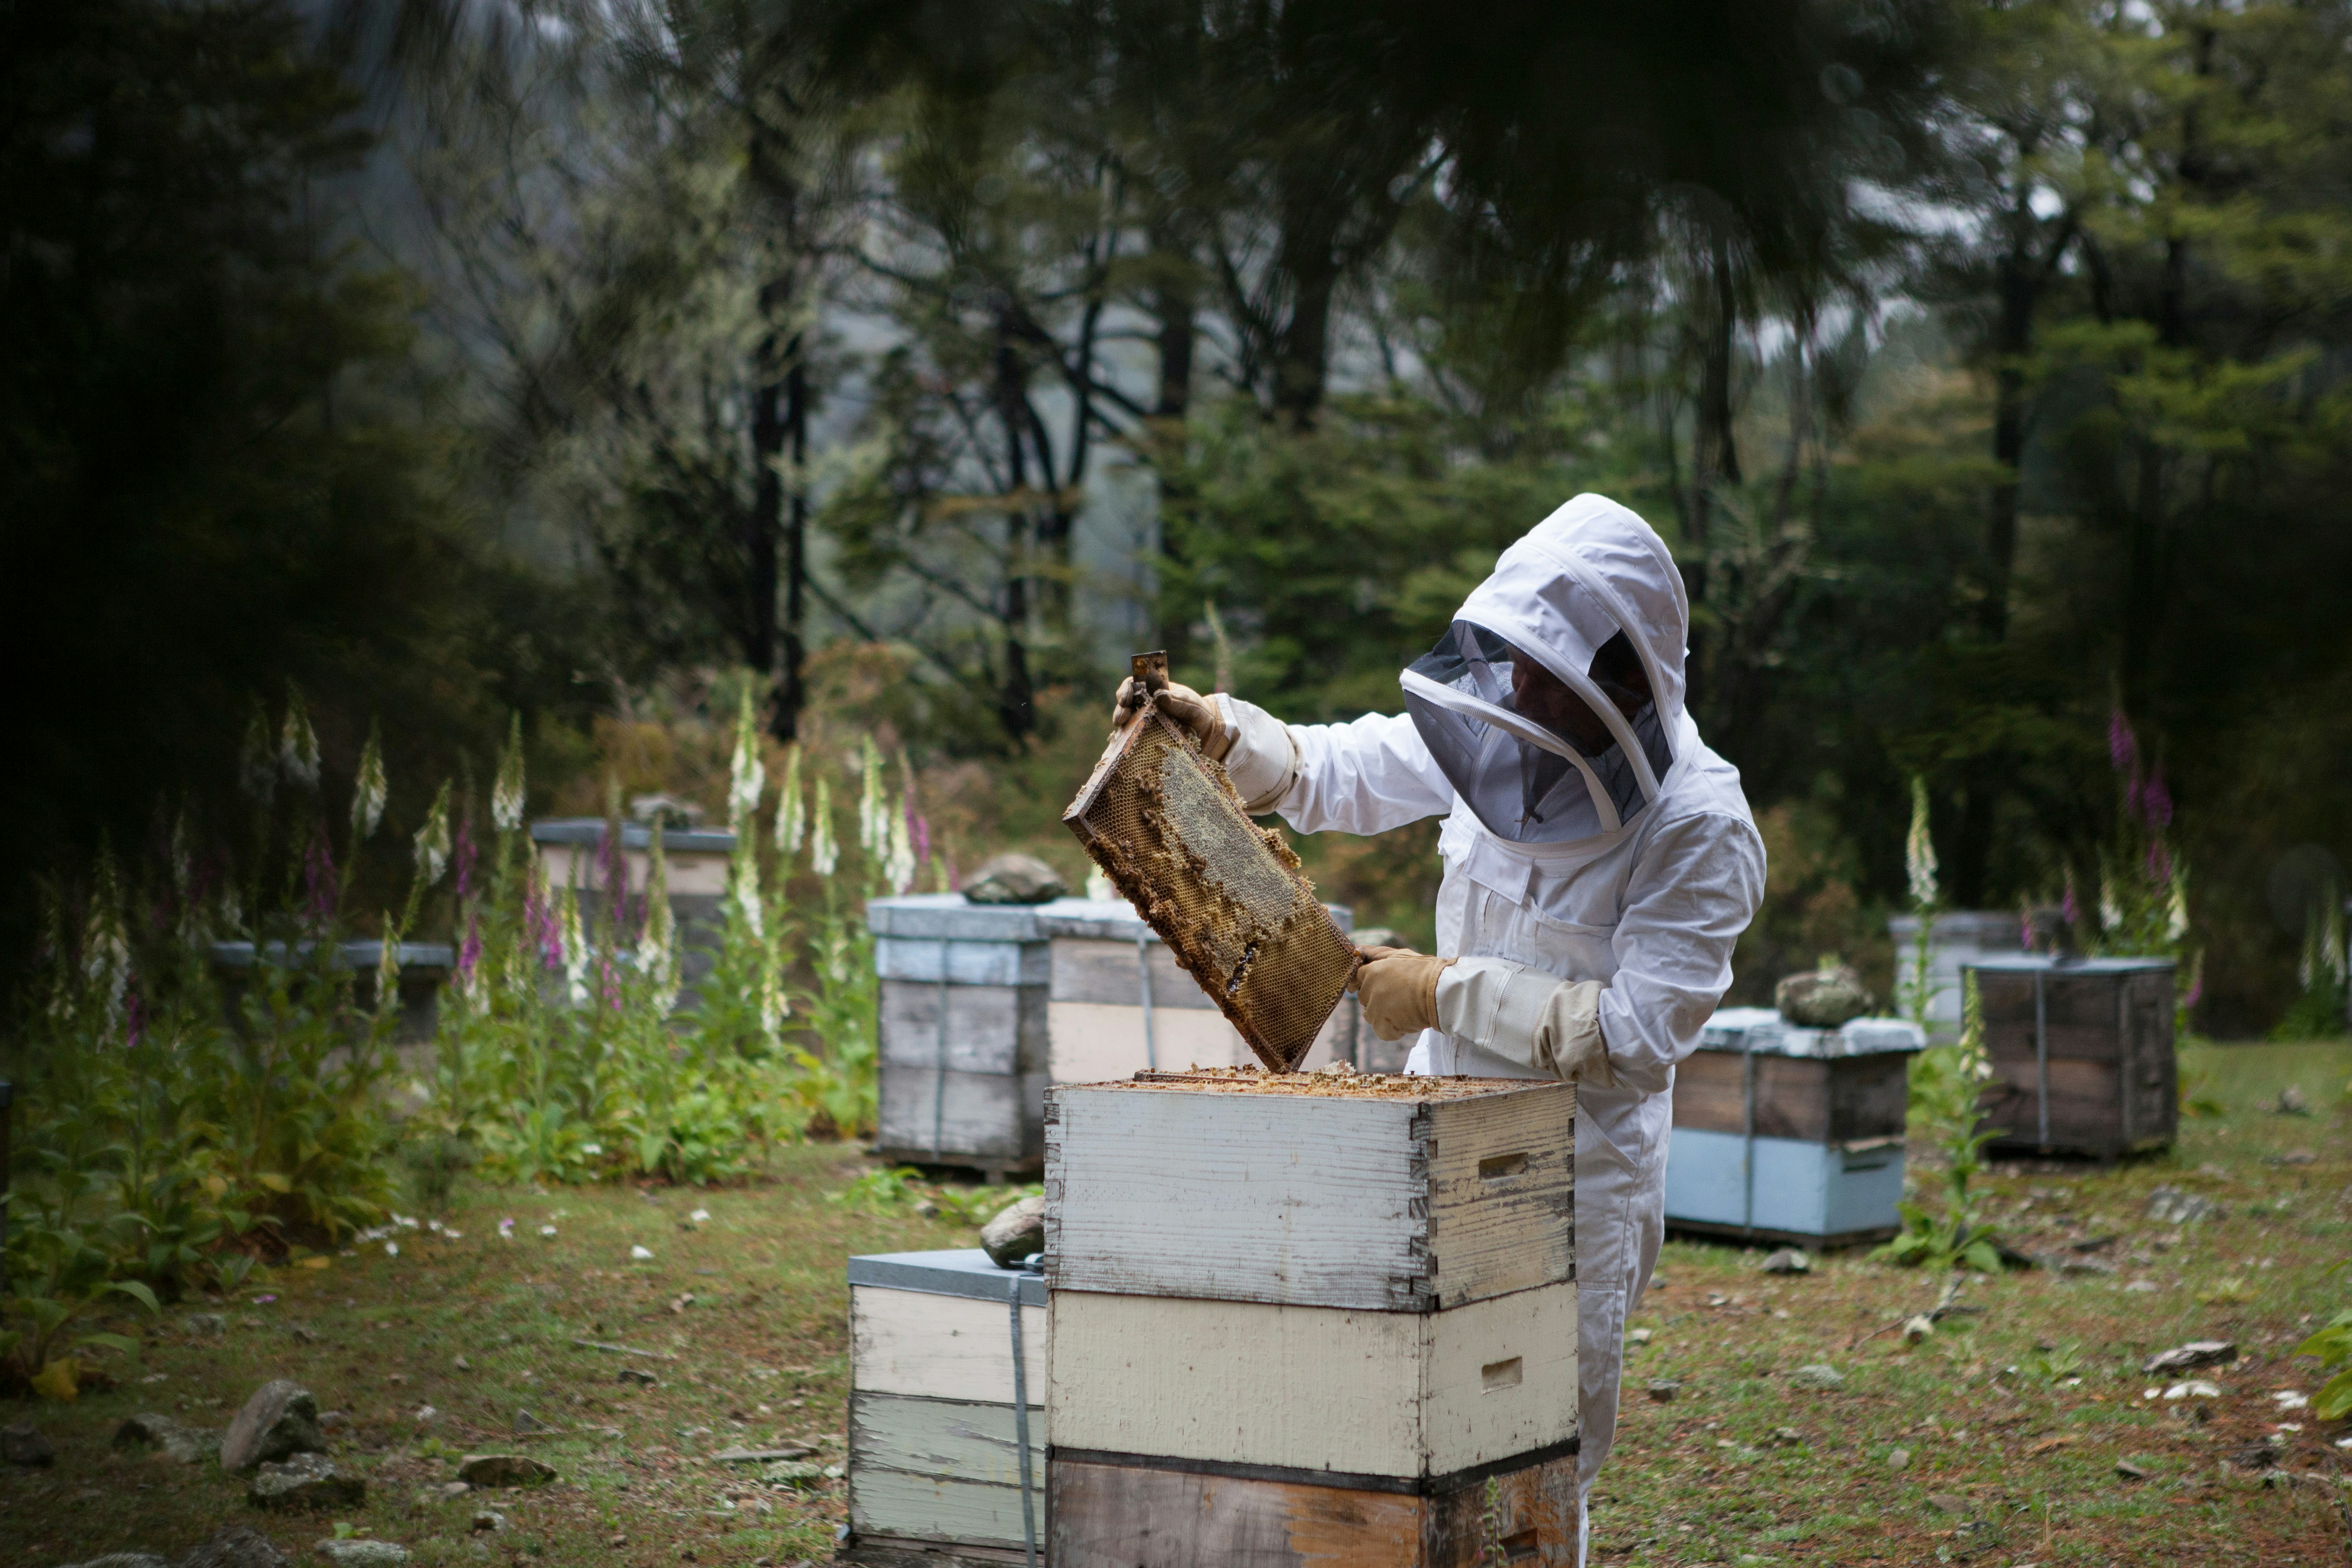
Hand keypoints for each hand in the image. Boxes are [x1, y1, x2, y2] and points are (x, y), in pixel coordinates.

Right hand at [1112, 675, 1232, 759]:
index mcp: (1155, 692)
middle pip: (1125, 704)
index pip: (1134, 685)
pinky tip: (1125, 741)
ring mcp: (1145, 722)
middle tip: (1121, 718)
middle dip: (1121, 709)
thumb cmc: (1199, 713)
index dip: (1126, 689)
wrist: (1208, 733)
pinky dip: (1127, 739)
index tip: (1126, 698)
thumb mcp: (1191, 705)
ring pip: (1126, 721)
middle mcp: (1146, 706)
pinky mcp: (1146, 738)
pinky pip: (1133, 738)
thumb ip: (1177, 701)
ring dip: (1122, 723)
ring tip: (1121, 726)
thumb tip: (1159, 696)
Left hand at [1353, 946, 1453, 1039]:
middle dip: (1378, 998)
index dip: (1370, 983)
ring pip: (1371, 1015)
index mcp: (1371, 972)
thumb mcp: (1400, 955)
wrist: (1442, 991)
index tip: (1384, 985)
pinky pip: (1381, 1031)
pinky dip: (1392, 1030)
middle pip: (1364, 999)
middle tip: (1400, 995)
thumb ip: (1376, 953)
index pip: (1357, 979)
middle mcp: (1369, 990)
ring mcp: (1375, 1010)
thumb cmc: (1424, 970)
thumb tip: (1357, 950)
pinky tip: (1406, 1020)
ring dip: (1384, 1015)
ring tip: (1404, 1008)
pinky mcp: (1384, 1026)